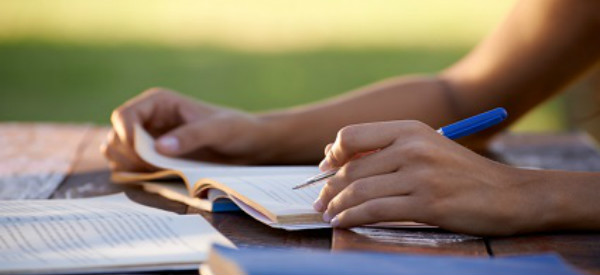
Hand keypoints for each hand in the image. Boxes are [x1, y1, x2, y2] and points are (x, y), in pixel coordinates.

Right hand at [101, 88, 274, 170]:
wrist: (247, 144)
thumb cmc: (235, 129)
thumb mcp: (218, 130)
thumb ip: (191, 136)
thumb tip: (160, 147)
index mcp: (158, 103)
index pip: (123, 116)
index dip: (125, 136)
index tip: (143, 155)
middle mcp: (148, 119)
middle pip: (116, 137)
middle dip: (129, 155)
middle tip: (155, 168)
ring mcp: (148, 139)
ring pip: (118, 154)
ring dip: (130, 167)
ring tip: (158, 172)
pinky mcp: (154, 158)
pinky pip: (130, 168)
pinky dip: (136, 175)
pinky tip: (158, 177)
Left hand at [314, 120, 543, 235]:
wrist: (509, 194)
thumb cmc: (461, 173)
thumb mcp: (426, 147)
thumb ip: (385, 149)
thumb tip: (335, 156)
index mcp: (409, 129)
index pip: (351, 135)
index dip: (333, 155)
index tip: (325, 170)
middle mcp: (412, 147)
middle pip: (352, 168)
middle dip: (329, 188)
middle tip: (319, 201)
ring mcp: (420, 176)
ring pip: (359, 191)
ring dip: (336, 206)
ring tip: (327, 215)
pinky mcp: (427, 204)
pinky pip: (375, 211)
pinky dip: (352, 217)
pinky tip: (342, 223)